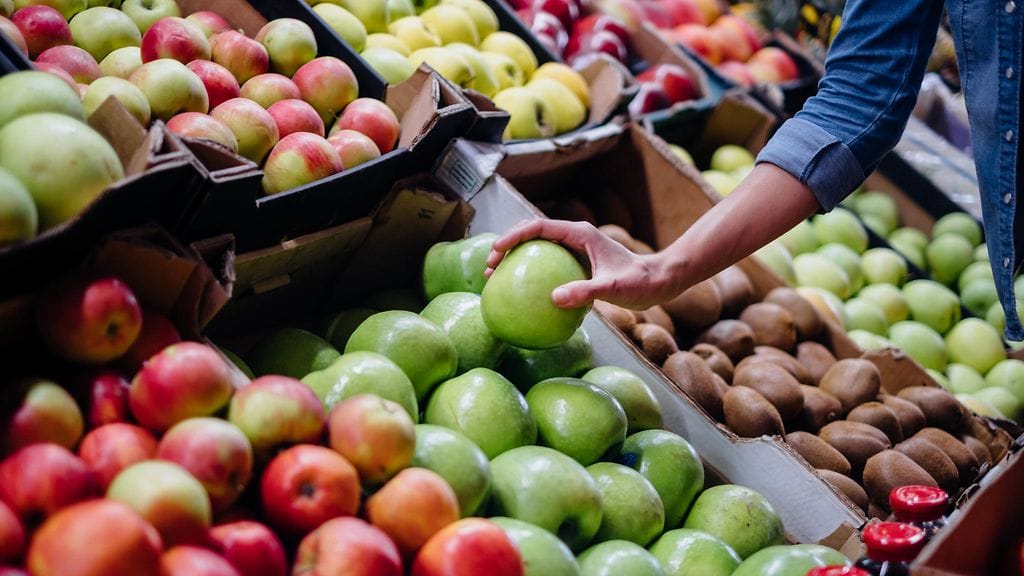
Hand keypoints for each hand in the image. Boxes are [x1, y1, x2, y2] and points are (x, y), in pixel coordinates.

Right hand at [485, 219, 681, 309]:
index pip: (538, 227)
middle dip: (507, 246)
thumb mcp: (612, 289)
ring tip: (496, 278)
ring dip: (515, 259)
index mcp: (579, 234)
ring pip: (537, 248)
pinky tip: (523, 295)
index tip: (496, 252)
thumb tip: (554, 299)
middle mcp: (575, 237)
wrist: (659, 282)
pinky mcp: (578, 262)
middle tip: (489, 267)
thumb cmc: (639, 283)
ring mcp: (575, 249)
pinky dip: (530, 273)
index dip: (513, 236)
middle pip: (532, 234)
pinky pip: (548, 264)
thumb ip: (585, 291)